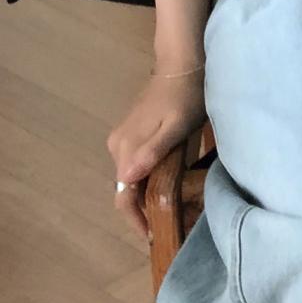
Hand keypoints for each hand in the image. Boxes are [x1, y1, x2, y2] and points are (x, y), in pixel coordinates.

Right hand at [107, 69, 207, 243]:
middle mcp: (117, 147)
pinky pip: (135, 166)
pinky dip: (147, 181)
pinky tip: (164, 187)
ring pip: (130, 178)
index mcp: (126, 149)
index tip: (154, 237)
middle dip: (142, 212)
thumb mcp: (176, 127)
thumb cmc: (185, 97)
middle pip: (125, 190)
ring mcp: (121, 139)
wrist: (180, 65)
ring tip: (169, 213)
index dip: (135, 220)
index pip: (123, 196)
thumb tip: (126, 180)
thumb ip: (152, 152)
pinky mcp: (130, 133)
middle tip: (169, 227)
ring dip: (145, 197)